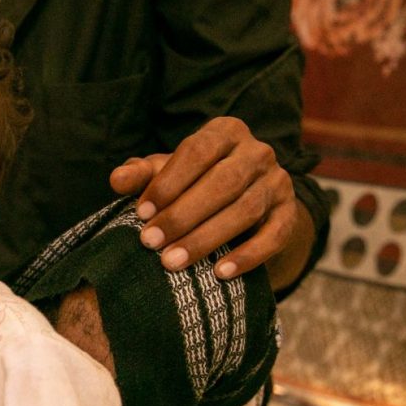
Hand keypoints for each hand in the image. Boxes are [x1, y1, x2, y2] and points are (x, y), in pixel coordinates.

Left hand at [110, 116, 303, 280]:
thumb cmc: (192, 183)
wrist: (239, 201)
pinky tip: (219, 273)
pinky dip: (248, 256)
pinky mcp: (289, 213)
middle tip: (151, 242)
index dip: (169, 183)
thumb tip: (117, 179)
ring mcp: (278, 182)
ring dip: (206, 239)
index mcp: (226, 132)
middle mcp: (257, 152)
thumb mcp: (165, 174)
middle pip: (223, 183)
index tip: (141, 213)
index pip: (198, 152)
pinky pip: (274, 236)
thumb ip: (141, 174)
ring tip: (172, 262)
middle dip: (183, 215)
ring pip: (245, 210)